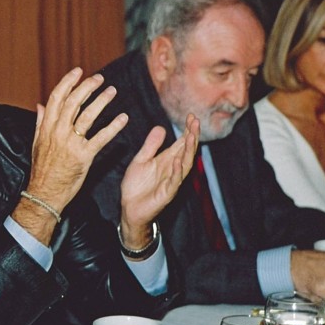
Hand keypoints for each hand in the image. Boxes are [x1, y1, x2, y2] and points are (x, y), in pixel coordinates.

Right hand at [15, 68, 127, 242]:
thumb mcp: (36, 143)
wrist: (45, 193)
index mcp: (46, 127)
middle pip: (73, 102)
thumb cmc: (42, 169)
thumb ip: (40, 122)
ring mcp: (71, 144)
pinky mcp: (84, 156)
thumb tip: (40, 105)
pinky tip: (123, 119)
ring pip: (88, 116)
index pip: (56, 98)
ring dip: (101, 101)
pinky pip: (101, 138)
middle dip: (87, 87)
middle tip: (99, 78)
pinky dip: (113, 127)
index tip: (78, 72)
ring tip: (112, 91)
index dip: (68, 82)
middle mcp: (58, 132)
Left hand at [119, 114, 198, 246]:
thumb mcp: (141, 160)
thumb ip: (151, 146)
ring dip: (188, 151)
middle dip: (191, 136)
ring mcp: (172, 181)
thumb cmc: (136, 185)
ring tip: (191, 137)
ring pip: (185, 164)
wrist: (129, 208)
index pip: (181, 143)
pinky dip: (177, 171)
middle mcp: (173, 169)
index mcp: (167, 160)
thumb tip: (161, 127)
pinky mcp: (167, 193)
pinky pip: (174, 181)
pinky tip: (178, 161)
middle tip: (195, 121)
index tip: (191, 116)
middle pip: (186, 151)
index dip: (187, 130)